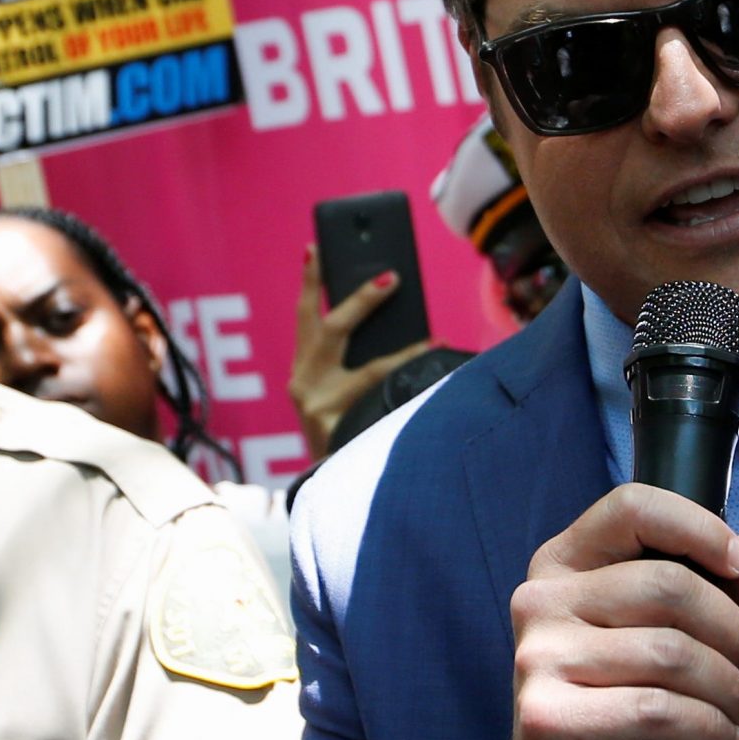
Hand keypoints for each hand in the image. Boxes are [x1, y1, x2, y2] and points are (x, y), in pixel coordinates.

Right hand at [287, 245, 431, 459]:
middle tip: (392, 276)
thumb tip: (397, 320)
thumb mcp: (339, 395)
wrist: (334, 493)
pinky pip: (385, 396)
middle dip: (362, 300)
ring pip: (370, 368)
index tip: (316, 247)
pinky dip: (411, 380)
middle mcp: (304, 385)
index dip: (311, 281)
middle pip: (331, 329)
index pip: (305, 316)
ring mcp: (319, 408)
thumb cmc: (346, 436)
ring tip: (434, 337)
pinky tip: (435, 362)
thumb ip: (352, 362)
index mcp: (303, 371)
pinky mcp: (340, 429)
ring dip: (406, 352)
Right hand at [494, 487, 738, 739]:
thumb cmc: (619, 704)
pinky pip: (657, 710)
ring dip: (729, 691)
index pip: (632, 507)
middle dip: (732, 634)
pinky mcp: (548, 716)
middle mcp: (540, 600)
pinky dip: (710, 728)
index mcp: (564, 563)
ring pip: (671, 654)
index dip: (699, 529)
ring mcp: (537, 658)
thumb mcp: (673, 634)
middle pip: (669, 586)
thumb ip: (722, 588)